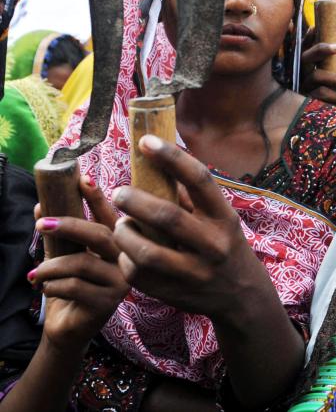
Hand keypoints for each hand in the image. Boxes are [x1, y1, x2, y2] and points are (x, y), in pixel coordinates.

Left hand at [29, 176, 128, 353]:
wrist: (67, 328)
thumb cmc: (69, 288)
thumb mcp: (62, 256)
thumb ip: (57, 235)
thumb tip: (39, 207)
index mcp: (118, 246)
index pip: (110, 217)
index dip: (98, 198)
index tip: (82, 179)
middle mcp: (127, 261)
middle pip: (100, 235)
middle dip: (69, 226)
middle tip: (41, 225)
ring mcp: (121, 282)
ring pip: (82, 263)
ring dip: (50, 267)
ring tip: (35, 275)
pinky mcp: (108, 303)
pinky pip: (74, 286)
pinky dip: (52, 286)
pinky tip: (46, 290)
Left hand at [111, 136, 278, 322]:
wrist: (241, 294)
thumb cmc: (224, 245)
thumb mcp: (220, 220)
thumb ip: (192, 198)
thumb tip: (156, 161)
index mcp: (224, 217)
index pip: (200, 180)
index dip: (172, 157)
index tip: (146, 141)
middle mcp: (213, 244)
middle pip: (167, 216)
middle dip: (135, 200)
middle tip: (120, 192)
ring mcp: (195, 272)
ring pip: (146, 251)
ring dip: (125, 234)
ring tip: (121, 225)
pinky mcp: (175, 293)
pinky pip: (139, 274)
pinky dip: (125, 259)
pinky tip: (126, 251)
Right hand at [300, 27, 335, 107]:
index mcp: (308, 70)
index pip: (305, 50)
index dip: (307, 38)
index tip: (315, 27)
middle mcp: (301, 78)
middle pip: (304, 58)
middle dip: (320, 49)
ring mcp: (302, 91)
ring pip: (316, 76)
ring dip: (335, 79)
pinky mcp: (305, 104)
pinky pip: (321, 93)